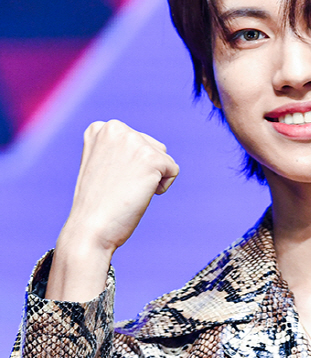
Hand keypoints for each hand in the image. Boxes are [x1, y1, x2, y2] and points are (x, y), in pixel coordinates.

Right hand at [46, 120, 178, 301]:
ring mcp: (133, 140)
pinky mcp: (151, 157)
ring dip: (153, 179)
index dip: (129, 167)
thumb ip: (116, 151)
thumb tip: (139, 152)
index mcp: (100, 128)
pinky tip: (139, 195)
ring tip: (127, 190)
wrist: (89, 229)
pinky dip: (162, 187)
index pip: (136, 141)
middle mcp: (115, 128)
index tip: (108, 180)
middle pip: (153, 147)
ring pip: (164, 158)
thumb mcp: (100, 167)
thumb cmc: (95, 206)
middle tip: (118, 188)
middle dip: (143, 171)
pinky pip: (173, 170)